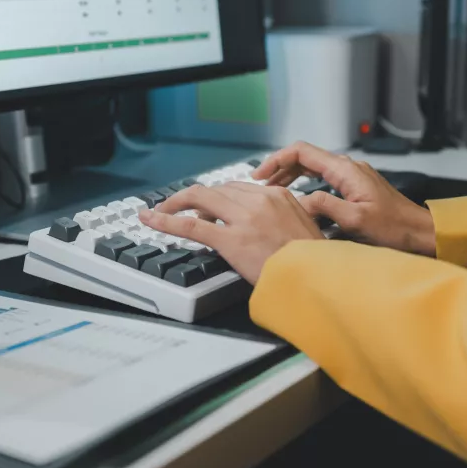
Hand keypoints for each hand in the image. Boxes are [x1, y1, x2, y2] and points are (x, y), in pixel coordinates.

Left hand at [139, 182, 322, 283]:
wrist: (316, 280)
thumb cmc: (312, 263)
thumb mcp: (304, 229)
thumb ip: (283, 218)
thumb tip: (265, 223)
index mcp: (278, 196)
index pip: (238, 187)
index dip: (218, 197)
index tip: (208, 207)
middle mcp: (259, 200)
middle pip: (217, 189)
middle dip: (196, 198)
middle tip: (179, 208)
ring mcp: (243, 218)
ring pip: (200, 199)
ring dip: (176, 204)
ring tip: (161, 212)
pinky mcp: (230, 239)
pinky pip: (190, 225)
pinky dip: (166, 220)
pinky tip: (151, 219)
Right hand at [252, 142, 436, 257]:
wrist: (419, 231)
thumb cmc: (394, 227)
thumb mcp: (355, 219)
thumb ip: (324, 206)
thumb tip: (298, 201)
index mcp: (344, 170)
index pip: (302, 152)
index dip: (277, 160)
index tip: (260, 175)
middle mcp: (347, 167)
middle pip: (304, 157)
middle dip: (280, 168)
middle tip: (261, 185)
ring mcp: (351, 175)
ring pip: (313, 167)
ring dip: (291, 176)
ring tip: (273, 191)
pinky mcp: (354, 186)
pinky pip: (322, 177)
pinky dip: (304, 183)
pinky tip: (297, 197)